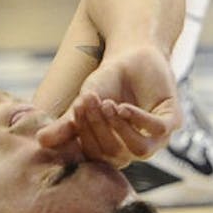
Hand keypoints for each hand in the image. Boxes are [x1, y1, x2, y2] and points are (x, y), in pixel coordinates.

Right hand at [37, 46, 181, 167]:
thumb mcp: (82, 104)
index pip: (95, 156)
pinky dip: (137, 119)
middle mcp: (133, 149)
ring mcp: (155, 138)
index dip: (84, 134)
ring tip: (107, 104)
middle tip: (88, 101)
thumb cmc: (107, 83)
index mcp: (111, 150)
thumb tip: (41, 141)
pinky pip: (156, 131)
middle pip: (113, 154)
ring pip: (137, 149)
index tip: (75, 108)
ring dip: (118, 127)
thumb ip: (66, 126)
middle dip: (97, 126)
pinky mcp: (171, 122)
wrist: (130, 57)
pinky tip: (123, 106)